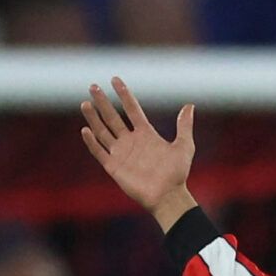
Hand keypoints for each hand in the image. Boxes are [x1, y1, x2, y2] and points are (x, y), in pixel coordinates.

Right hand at [80, 77, 197, 225]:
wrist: (168, 196)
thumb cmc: (177, 173)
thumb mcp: (184, 146)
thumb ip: (184, 126)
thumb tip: (189, 105)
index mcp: (146, 133)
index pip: (131, 109)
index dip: (123, 94)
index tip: (115, 79)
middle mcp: (131, 141)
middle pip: (113, 117)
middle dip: (103, 102)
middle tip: (93, 86)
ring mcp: (121, 154)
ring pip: (103, 132)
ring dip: (94, 118)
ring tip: (85, 103)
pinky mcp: (114, 168)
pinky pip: (100, 152)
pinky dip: (92, 142)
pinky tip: (85, 130)